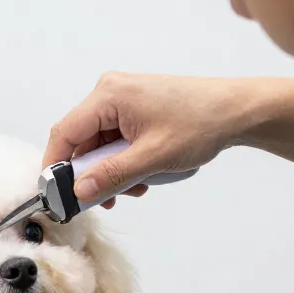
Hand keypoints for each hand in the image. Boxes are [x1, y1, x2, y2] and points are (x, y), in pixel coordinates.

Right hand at [45, 73, 257, 205]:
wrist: (238, 111)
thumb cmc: (201, 124)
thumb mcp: (153, 157)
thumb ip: (111, 175)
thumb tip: (77, 192)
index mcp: (108, 95)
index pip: (64, 133)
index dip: (55, 167)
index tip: (56, 196)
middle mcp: (109, 92)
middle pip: (80, 141)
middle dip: (89, 174)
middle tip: (103, 200)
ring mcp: (122, 100)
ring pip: (97, 144)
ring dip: (108, 172)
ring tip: (132, 188)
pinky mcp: (134, 109)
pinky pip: (113, 141)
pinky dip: (121, 162)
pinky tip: (139, 176)